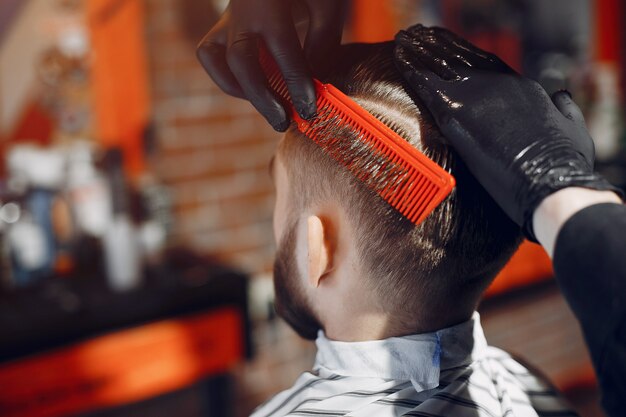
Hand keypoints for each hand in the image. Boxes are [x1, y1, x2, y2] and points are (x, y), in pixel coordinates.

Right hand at [196, 0, 347, 131]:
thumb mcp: (327, 3)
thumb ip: (323, 41)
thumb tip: (314, 85)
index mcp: (267, 1)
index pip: (283, 50)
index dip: (296, 84)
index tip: (309, 109)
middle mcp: (241, 10)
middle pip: (241, 61)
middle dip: (263, 98)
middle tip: (284, 122)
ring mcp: (226, 18)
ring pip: (214, 59)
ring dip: (240, 90)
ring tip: (269, 107)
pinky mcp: (222, 25)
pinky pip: (210, 56)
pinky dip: (229, 78)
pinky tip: (257, 89)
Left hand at [394, 25, 620, 239]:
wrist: (551, 180)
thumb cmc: (565, 166)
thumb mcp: (575, 131)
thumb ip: (565, 110)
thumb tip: (562, 96)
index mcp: (523, 88)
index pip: (487, 64)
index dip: (466, 53)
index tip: (451, 45)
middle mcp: (497, 85)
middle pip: (460, 58)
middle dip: (438, 45)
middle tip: (419, 35)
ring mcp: (476, 96)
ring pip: (441, 65)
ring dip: (419, 51)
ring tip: (403, 39)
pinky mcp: (457, 113)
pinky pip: (426, 85)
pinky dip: (411, 69)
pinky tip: (398, 58)